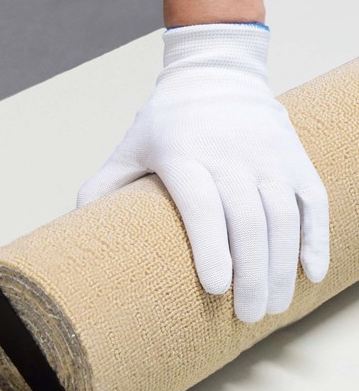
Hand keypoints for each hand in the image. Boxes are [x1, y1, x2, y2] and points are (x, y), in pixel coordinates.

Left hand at [77, 23, 328, 322]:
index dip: (210, 246)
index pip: (201, 204)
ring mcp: (268, 155)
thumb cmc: (166, 121)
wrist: (216, 73)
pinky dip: (315, 238)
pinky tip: (310, 274)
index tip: (215, 288)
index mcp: (184, 154)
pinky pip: (312, 200)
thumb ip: (103, 186)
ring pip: (283, 216)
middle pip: (247, 219)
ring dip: (282, 266)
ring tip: (273, 308)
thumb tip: (75, 229)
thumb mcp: (129, 147)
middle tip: (246, 317)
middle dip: (251, 273)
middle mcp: (231, 154)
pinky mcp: (294, 157)